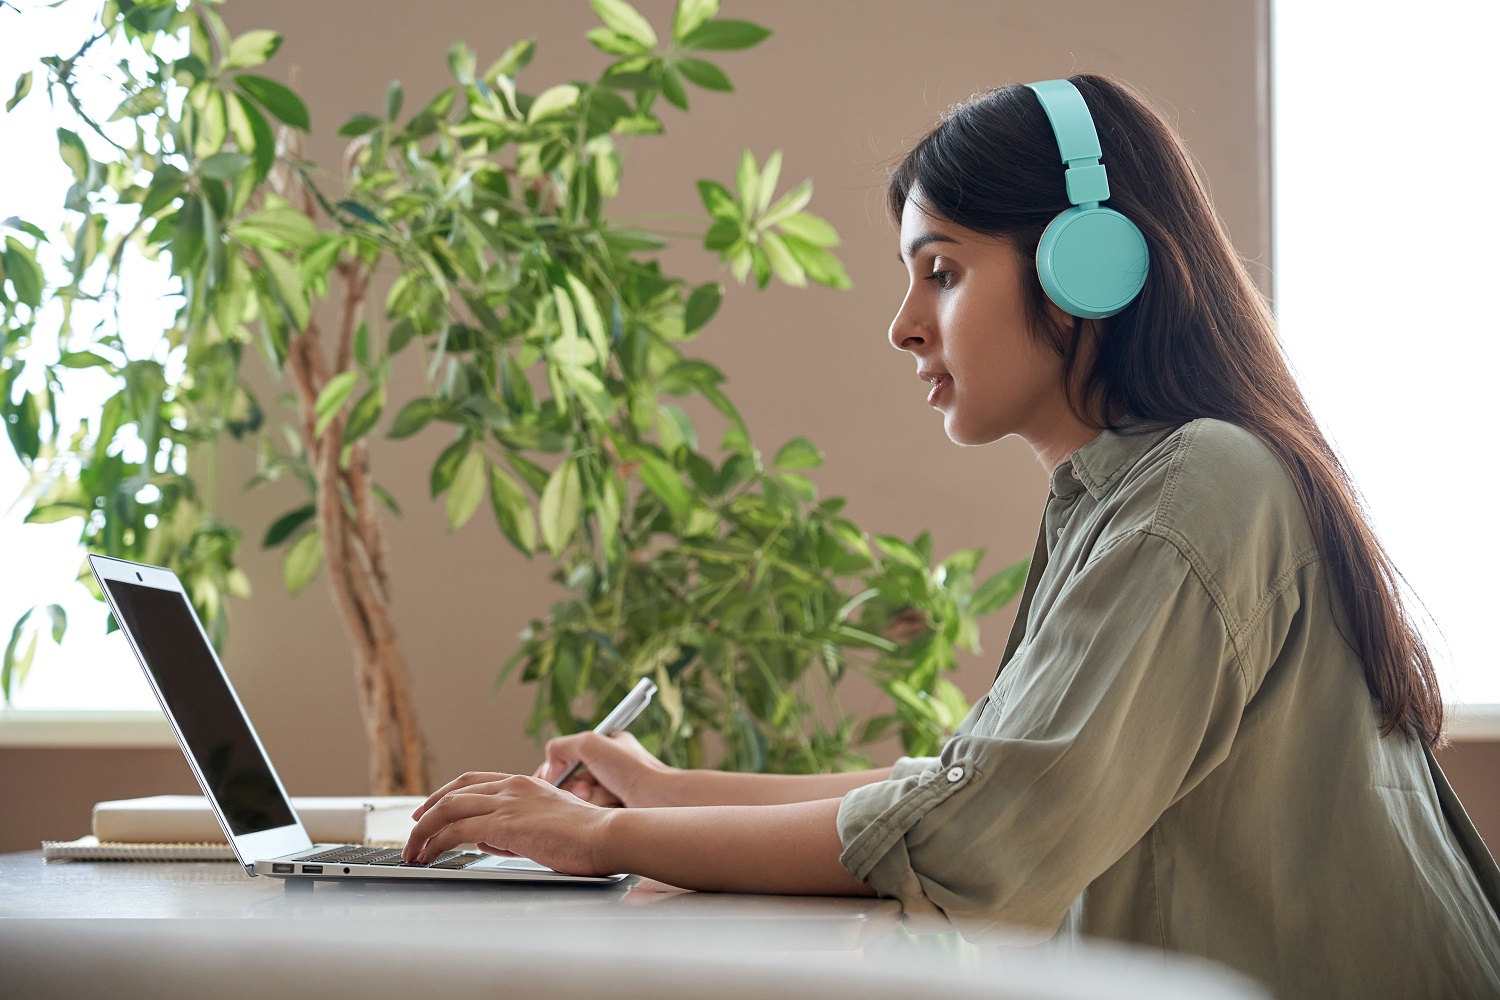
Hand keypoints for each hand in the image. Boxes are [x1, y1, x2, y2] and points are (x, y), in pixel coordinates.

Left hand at [404, 771, 614, 873]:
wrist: (606, 836)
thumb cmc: (587, 837)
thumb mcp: (545, 827)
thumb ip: (513, 830)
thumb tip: (486, 839)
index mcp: (524, 783)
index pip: (474, 782)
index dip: (447, 795)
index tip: (431, 809)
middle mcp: (512, 786)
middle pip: (455, 791)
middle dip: (427, 810)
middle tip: (412, 829)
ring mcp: (507, 802)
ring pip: (448, 808)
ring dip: (424, 831)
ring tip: (413, 851)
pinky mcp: (503, 823)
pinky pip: (457, 829)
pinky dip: (436, 842)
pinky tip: (429, 855)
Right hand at [533, 731, 675, 807]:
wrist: (659, 800)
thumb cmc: (633, 770)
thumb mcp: (590, 743)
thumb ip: (561, 747)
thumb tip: (549, 768)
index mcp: (606, 746)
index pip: (567, 758)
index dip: (555, 770)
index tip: (550, 780)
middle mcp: (608, 768)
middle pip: (570, 783)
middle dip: (574, 787)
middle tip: (585, 790)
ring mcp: (612, 792)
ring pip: (580, 801)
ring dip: (589, 799)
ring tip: (608, 797)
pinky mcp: (614, 813)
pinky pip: (592, 815)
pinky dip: (599, 811)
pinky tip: (614, 808)